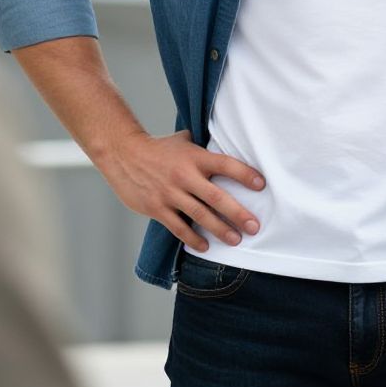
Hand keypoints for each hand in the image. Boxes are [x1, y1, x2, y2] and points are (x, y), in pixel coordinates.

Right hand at [101, 130, 264, 251]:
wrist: (124, 154)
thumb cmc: (158, 148)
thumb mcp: (183, 140)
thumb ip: (202, 147)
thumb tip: (224, 142)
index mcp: (195, 157)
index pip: (225, 164)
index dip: (244, 174)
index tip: (261, 185)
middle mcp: (185, 175)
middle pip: (216, 196)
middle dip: (237, 213)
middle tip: (254, 226)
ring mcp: (170, 193)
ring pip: (200, 215)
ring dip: (220, 229)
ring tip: (236, 240)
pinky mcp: (157, 208)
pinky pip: (178, 227)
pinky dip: (193, 238)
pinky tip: (205, 246)